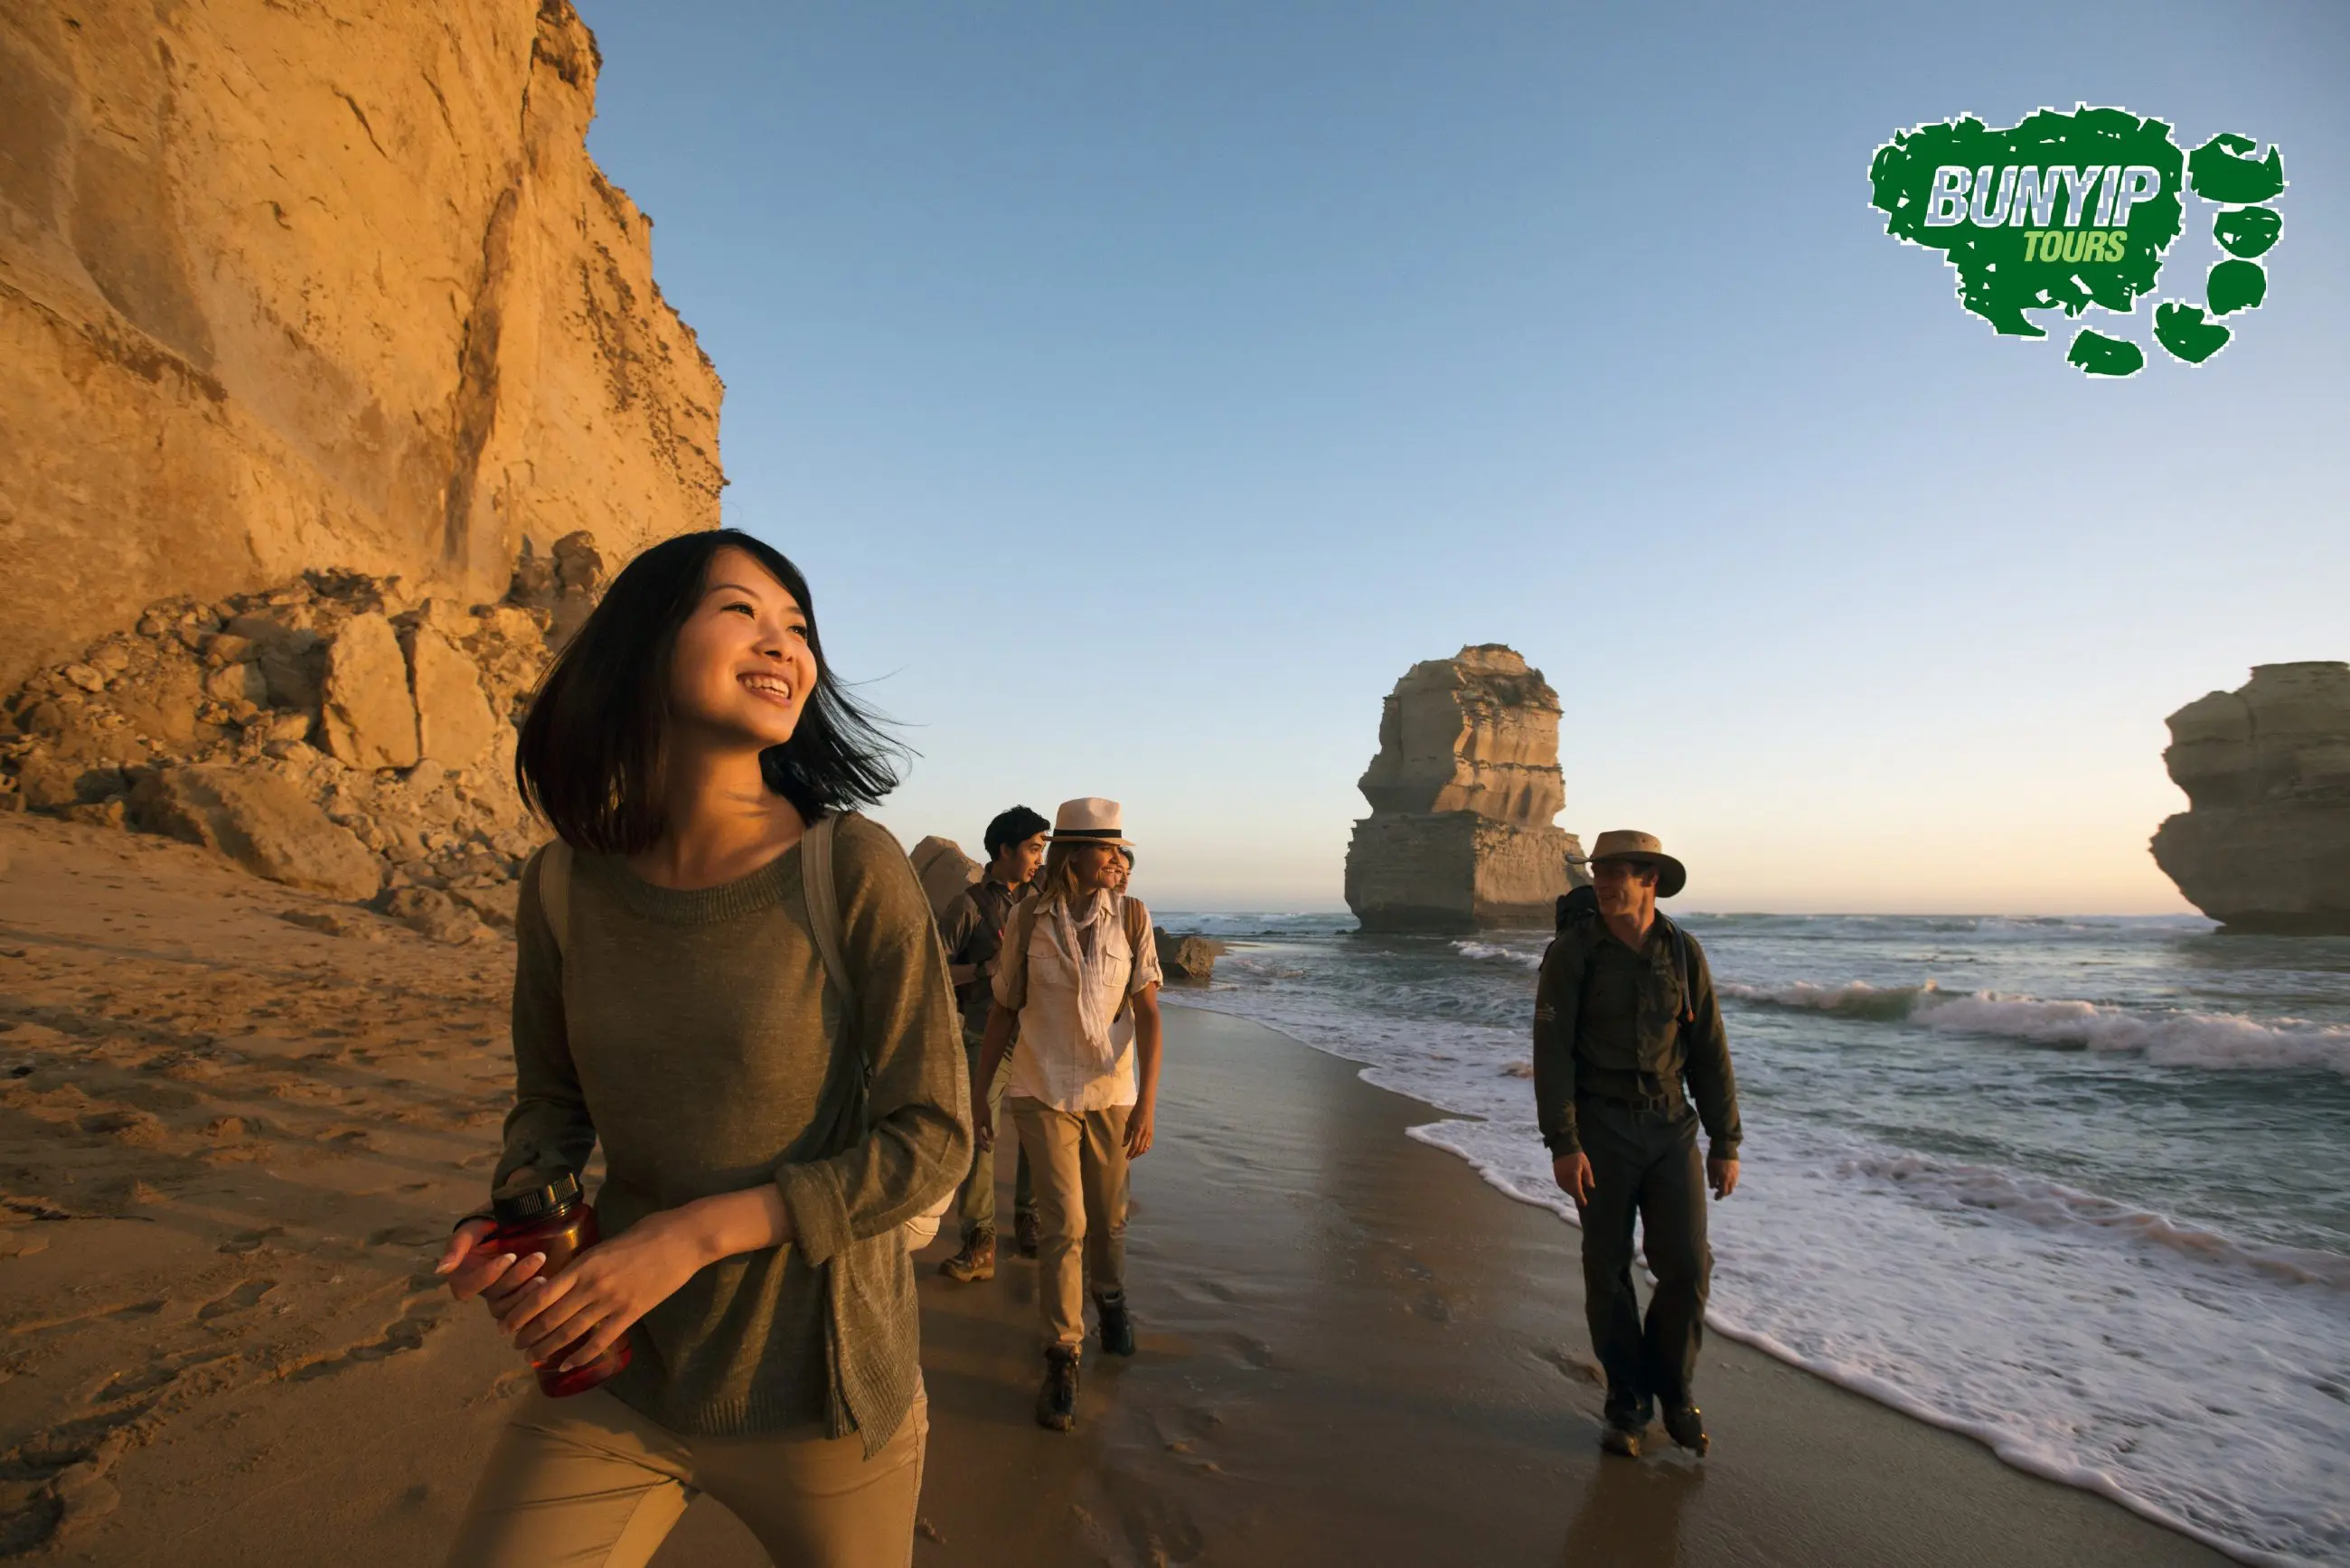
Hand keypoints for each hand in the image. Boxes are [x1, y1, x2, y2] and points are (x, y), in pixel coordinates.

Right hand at [436, 1218, 546, 1312]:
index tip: (510, 1256)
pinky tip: (548, 1285)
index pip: (467, 1288)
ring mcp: (501, 1294)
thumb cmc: (491, 1219)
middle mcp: (481, 1289)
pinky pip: (522, 1310)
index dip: (488, 1276)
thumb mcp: (473, 1226)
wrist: (521, 1215)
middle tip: (538, 1257)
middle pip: (494, 1297)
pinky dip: (534, 1300)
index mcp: (463, 1275)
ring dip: (527, 1293)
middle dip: (516, 1278)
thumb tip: (440, 1271)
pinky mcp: (519, 1296)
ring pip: (509, 1307)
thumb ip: (457, 1246)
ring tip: (544, 1276)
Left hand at [501, 1210, 705, 1371]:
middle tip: (515, 1345)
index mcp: (583, 1264)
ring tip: (533, 1358)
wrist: (683, 1239)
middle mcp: (592, 1285)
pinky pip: (600, 1341)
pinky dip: (581, 1356)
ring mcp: (612, 1302)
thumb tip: (564, 1279)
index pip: (541, 1295)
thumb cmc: (646, 1232)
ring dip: (548, 1348)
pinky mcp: (631, 1314)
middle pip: (550, 1318)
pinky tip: (567, 1366)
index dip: (520, 1314)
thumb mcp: (605, 1243)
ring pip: (571, 1332)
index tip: (506, 1325)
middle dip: (528, 1335)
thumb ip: (584, 1263)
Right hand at [971, 1089, 993, 1152]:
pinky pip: (975, 1131)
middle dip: (982, 1144)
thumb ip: (989, 1130)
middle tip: (988, 1149)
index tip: (988, 1150)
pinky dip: (980, 1134)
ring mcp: (970, 1124)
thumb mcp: (988, 1119)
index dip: (983, 1146)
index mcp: (974, 1127)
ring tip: (987, 1144)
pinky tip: (985, 1136)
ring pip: (975, 1135)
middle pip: (975, 1139)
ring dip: (981, 1140)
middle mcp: (970, 1127)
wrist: (977, 1097)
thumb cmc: (983, 1108)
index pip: (977, 1140)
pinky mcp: (972, 1122)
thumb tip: (991, 1140)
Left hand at [1124, 1099, 1154, 1159]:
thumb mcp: (1128, 1123)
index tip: (1126, 1157)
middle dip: (1134, 1155)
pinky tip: (1140, 1150)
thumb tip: (1123, 1145)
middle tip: (1129, 1158)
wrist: (1146, 1105)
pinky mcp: (1152, 1133)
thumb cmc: (1135, 1113)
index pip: (1134, 1146)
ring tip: (1133, 1155)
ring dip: (1139, 1153)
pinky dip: (1144, 1149)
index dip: (1130, 1153)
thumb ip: (1126, 1135)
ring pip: (1145, 1148)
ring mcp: (1150, 1134)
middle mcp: (1145, 1134)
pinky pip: (1148, 1144)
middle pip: (1140, 1149)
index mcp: (1138, 1131)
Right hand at [1553, 1152, 1594, 1204]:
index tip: (1584, 1203)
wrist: (1563, 1147)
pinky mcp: (1556, 1175)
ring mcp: (1559, 1177)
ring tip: (1577, 1195)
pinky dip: (1566, 1188)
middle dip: (1576, 1196)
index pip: (1577, 1190)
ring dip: (1571, 1192)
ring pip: (1565, 1189)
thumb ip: (1588, 1177)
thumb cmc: (1577, 1156)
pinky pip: (1561, 1185)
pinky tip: (1570, 1188)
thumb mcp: (1586, 1165)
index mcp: (1573, 1175)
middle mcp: (1565, 1177)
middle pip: (1571, 1191)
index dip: (1581, 1198)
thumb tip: (1591, 1187)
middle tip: (1582, 1201)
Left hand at [1708, 1157, 1738, 1198]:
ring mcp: (1736, 1173)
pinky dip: (1731, 1181)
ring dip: (1728, 1187)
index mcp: (1724, 1178)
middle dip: (1724, 1193)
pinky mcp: (1738, 1168)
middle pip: (1730, 1190)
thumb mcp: (1710, 1169)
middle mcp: (1732, 1177)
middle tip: (1718, 1192)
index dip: (1719, 1196)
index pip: (1723, 1192)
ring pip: (1733, 1185)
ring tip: (1721, 1184)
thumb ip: (1711, 1179)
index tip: (1715, 1198)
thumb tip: (1712, 1187)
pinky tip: (1725, 1177)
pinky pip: (1735, 1178)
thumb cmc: (1714, 1157)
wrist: (1724, 1145)